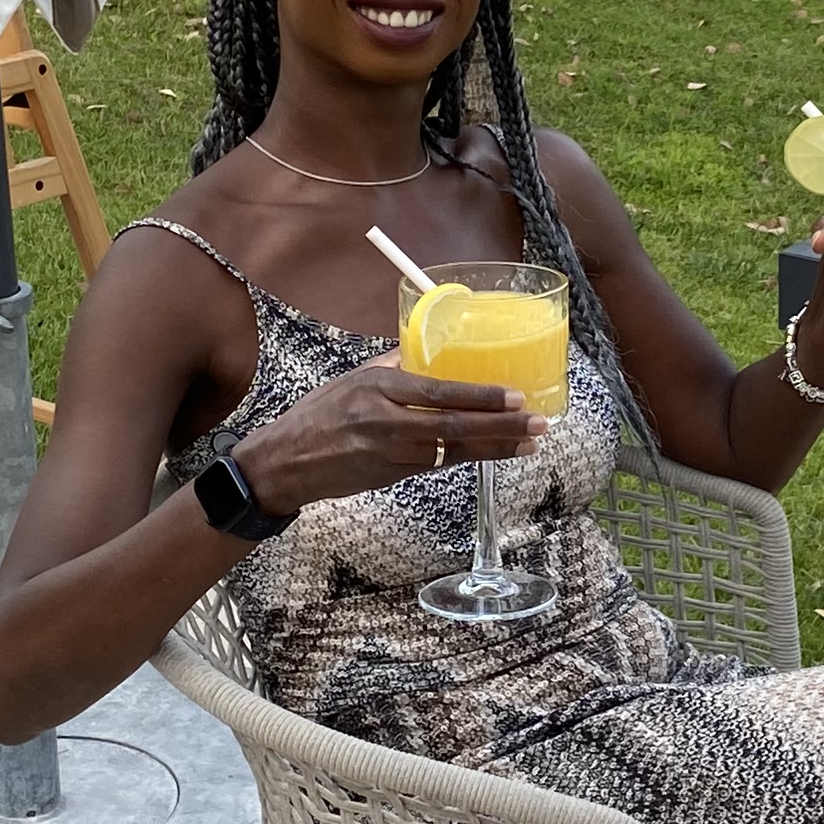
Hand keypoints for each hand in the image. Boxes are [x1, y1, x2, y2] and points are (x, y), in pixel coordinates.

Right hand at [236, 362, 544, 513]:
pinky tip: (496, 453)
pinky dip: (469, 458)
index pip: (439, 392)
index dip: (481, 397)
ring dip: (496, 448)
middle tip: (538, 425)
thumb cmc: (318, 415)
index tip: (516, 396)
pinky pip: (438, 464)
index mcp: (377, 388)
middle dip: (502, 427)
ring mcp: (390, 453)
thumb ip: (394, 365)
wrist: (285, 463)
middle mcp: (385, 421)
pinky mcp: (392, 476)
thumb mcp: (353, 379)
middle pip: (455, 426)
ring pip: (453, 451)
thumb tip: (431, 348)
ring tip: (530, 443)